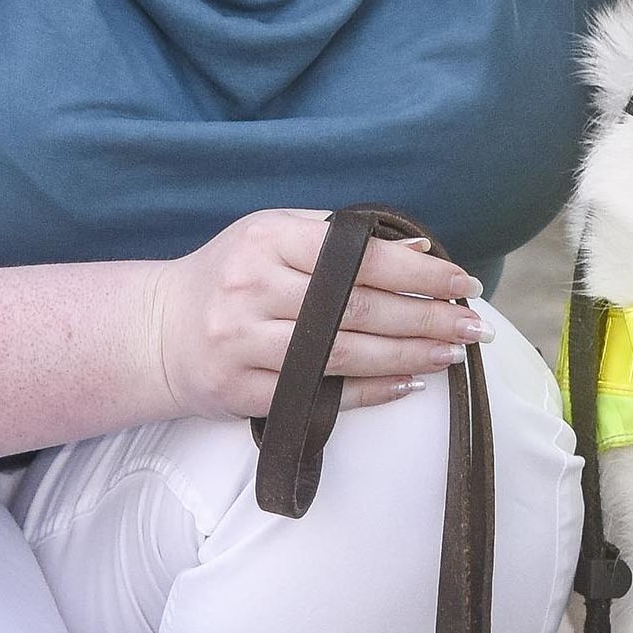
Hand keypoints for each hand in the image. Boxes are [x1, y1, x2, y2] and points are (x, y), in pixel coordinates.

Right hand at [145, 209, 486, 420]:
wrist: (156, 330)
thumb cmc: (232, 275)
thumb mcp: (275, 238)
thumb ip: (339, 241)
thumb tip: (417, 251)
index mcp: (266, 239)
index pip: (357, 255)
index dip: (417, 271)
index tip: (464, 281)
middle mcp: (252, 288)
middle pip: (356, 308)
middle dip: (426, 317)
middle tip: (475, 324)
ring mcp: (243, 342)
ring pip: (342, 353)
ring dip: (408, 355)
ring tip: (454, 352)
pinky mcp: (239, 390)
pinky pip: (317, 394)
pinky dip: (370, 391)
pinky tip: (411, 383)